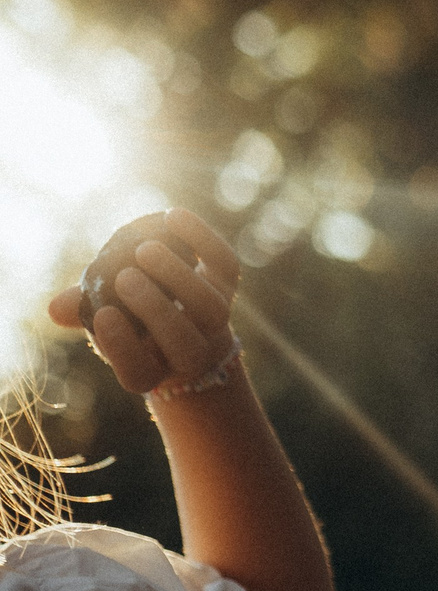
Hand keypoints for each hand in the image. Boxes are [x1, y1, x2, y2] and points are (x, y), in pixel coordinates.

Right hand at [48, 208, 241, 395]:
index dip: (122, 349)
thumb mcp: (102, 315)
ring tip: (145, 249)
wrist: (176, 304)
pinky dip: (203, 239)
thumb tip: (56, 309)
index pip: (139, 374)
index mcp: (153, 369)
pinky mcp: (228, 284)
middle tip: (125, 277)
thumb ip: (81, 311)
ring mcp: (215, 320)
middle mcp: (191, 353)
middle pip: (185, 345)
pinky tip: (172, 216)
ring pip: (212, 309)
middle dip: (156, 310)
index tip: (102, 315)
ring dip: (179, 277)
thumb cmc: (128, 314)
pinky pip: (225, 264)